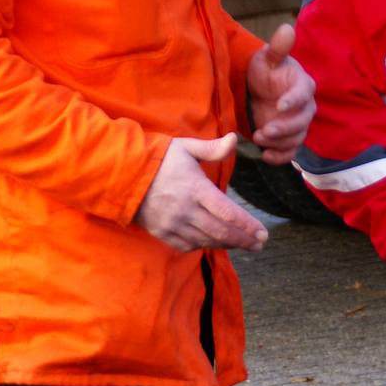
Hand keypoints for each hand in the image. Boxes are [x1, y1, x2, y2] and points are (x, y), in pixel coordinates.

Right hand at [135, 134, 267, 251]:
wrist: (122, 175)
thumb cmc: (158, 158)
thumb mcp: (185, 148)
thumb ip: (212, 148)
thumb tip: (234, 139)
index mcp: (194, 188)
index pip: (227, 212)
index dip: (247, 226)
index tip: (263, 234)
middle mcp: (185, 210)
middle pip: (220, 231)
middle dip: (243, 240)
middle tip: (259, 245)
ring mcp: (172, 224)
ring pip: (206, 240)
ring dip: (227, 244)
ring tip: (244, 245)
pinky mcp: (162, 232)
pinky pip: (187, 245)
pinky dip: (204, 246)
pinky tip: (216, 243)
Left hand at [246, 23, 315, 164]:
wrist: (259, 90)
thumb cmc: (266, 71)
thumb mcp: (267, 58)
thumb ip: (278, 48)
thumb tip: (287, 28)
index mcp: (303, 85)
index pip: (303, 94)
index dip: (293, 101)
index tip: (279, 106)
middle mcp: (306, 107)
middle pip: (302, 121)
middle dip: (284, 128)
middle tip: (264, 130)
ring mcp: (298, 124)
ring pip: (297, 138)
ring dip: (279, 143)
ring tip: (259, 138)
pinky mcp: (289, 138)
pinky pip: (291, 151)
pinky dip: (280, 157)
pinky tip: (265, 155)